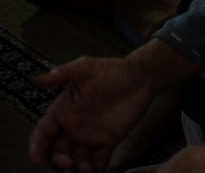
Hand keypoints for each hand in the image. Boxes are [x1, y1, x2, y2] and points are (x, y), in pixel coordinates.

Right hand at [29, 56, 156, 172]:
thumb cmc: (113, 70)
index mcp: (63, 111)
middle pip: (57, 150)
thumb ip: (63, 74)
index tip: (36, 159)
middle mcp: (73, 127)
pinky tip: (99, 169)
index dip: (37, 146)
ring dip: (78, 167)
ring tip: (85, 169)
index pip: (44, 132)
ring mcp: (91, 136)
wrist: (142, 77)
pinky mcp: (109, 141)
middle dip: (57, 161)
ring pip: (77, 158)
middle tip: (66, 163)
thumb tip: (36, 79)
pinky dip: (97, 167)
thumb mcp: (86, 68)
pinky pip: (99, 159)